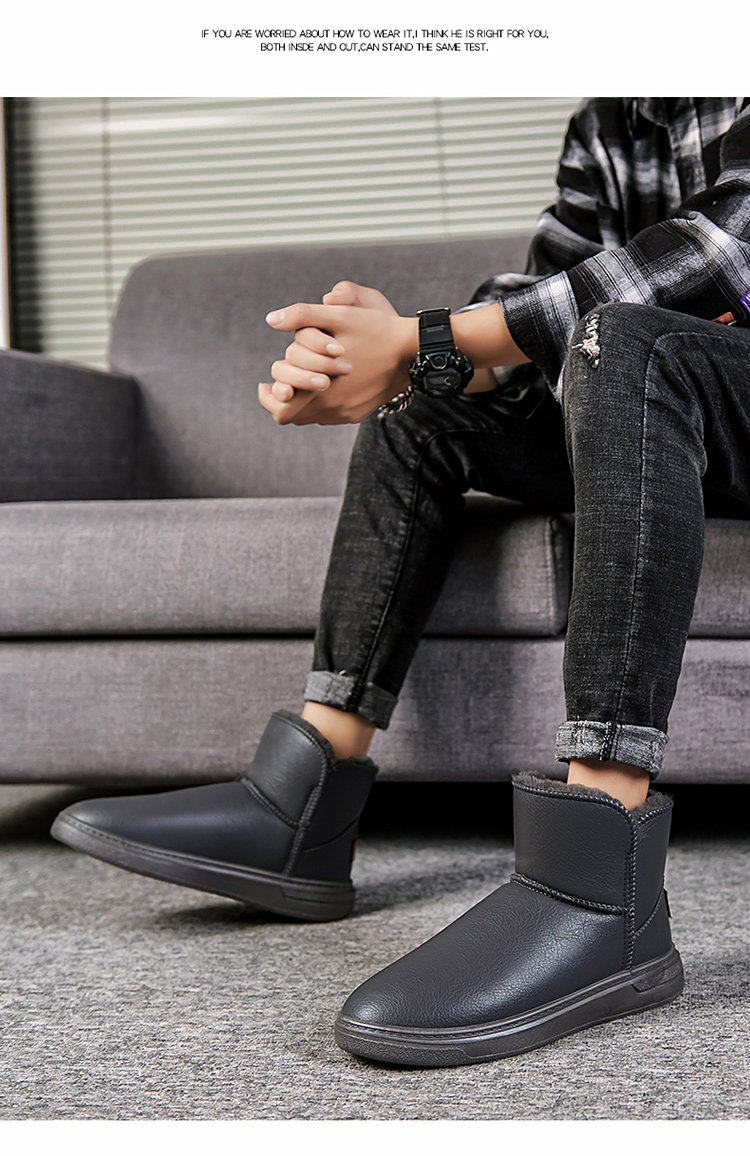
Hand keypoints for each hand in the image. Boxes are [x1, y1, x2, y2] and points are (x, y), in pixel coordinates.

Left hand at [259, 298, 416, 425]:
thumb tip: (271, 319)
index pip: (281, 409)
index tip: (264, 385)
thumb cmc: (376, 331)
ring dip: (301, 402)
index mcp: (321, 389)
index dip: (268, 398)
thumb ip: (302, 316)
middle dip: (282, 399)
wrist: (413, 352)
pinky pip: (329, 416)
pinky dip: (320, 404)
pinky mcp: (357, 414)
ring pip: (310, 418)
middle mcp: (332, 408)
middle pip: (292, 417)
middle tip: (279, 385)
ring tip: (299, 383)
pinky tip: (324, 386)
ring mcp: (346, 414)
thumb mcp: (339, 317)